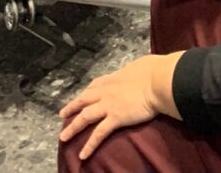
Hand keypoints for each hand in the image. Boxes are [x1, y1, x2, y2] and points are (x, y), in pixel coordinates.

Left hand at [59, 54, 175, 161]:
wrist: (158, 80)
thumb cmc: (154, 70)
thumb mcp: (141, 66)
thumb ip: (136, 71)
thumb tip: (142, 71)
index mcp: (114, 78)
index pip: (95, 85)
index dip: (86, 91)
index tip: (81, 95)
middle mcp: (107, 91)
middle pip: (84, 100)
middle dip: (72, 107)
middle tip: (62, 114)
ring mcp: (109, 105)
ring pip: (85, 117)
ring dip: (73, 127)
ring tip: (63, 137)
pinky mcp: (115, 118)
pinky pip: (98, 134)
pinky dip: (89, 145)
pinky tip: (83, 155)